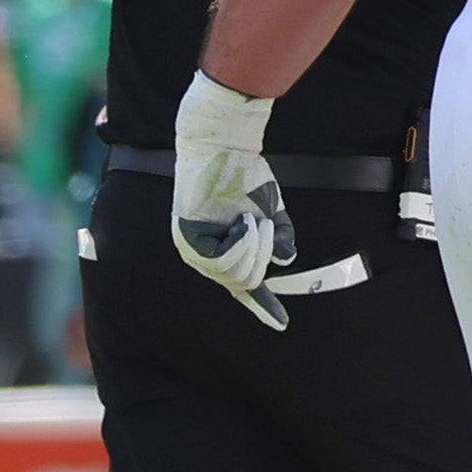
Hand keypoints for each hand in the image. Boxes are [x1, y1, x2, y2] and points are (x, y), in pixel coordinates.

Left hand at [170, 71, 294, 330]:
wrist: (225, 146)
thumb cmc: (246, 175)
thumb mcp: (269, 213)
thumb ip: (276, 238)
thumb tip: (283, 259)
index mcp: (219, 250)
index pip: (240, 285)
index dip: (263, 305)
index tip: (281, 324)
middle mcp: (201, 255)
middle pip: (243, 282)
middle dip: (264, 256)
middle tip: (267, 225)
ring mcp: (191, 249)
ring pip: (236, 274)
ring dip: (255, 246)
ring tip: (254, 218)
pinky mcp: (187, 238)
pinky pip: (225, 260)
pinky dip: (243, 242)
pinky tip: (243, 220)